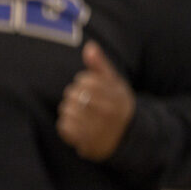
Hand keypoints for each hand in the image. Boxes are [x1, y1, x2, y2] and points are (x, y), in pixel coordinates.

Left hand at [57, 41, 134, 160]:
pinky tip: (81, 127)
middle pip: (72, 94)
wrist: (127, 137)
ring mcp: (96, 129)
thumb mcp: (114, 83)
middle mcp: (107, 112)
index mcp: (115, 95)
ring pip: (66, 110)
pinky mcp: (85, 142)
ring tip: (85, 115)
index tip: (93, 89)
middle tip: (89, 104)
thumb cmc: (116, 103)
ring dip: (71, 111)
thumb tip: (89, 47)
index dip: (84, 83)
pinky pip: (63, 127)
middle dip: (76, 96)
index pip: (84, 80)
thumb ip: (100, 65)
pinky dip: (68, 126)